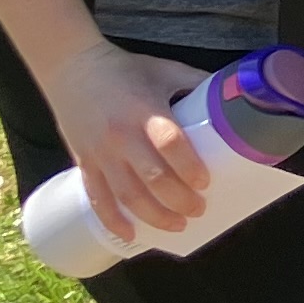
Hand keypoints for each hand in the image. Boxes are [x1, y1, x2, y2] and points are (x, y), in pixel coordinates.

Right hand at [48, 43, 214, 239]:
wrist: (71, 67)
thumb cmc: (124, 70)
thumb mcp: (165, 70)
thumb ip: (196, 84)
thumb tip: (232, 98)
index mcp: (145, 111)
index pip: (170, 143)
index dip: (189, 166)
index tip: (205, 182)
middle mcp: (121, 136)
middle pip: (151, 178)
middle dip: (179, 200)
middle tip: (199, 210)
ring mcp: (100, 153)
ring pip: (127, 195)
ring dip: (154, 216)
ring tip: (178, 226)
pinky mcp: (84, 163)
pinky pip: (98, 199)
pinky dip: (114, 221)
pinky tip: (132, 235)